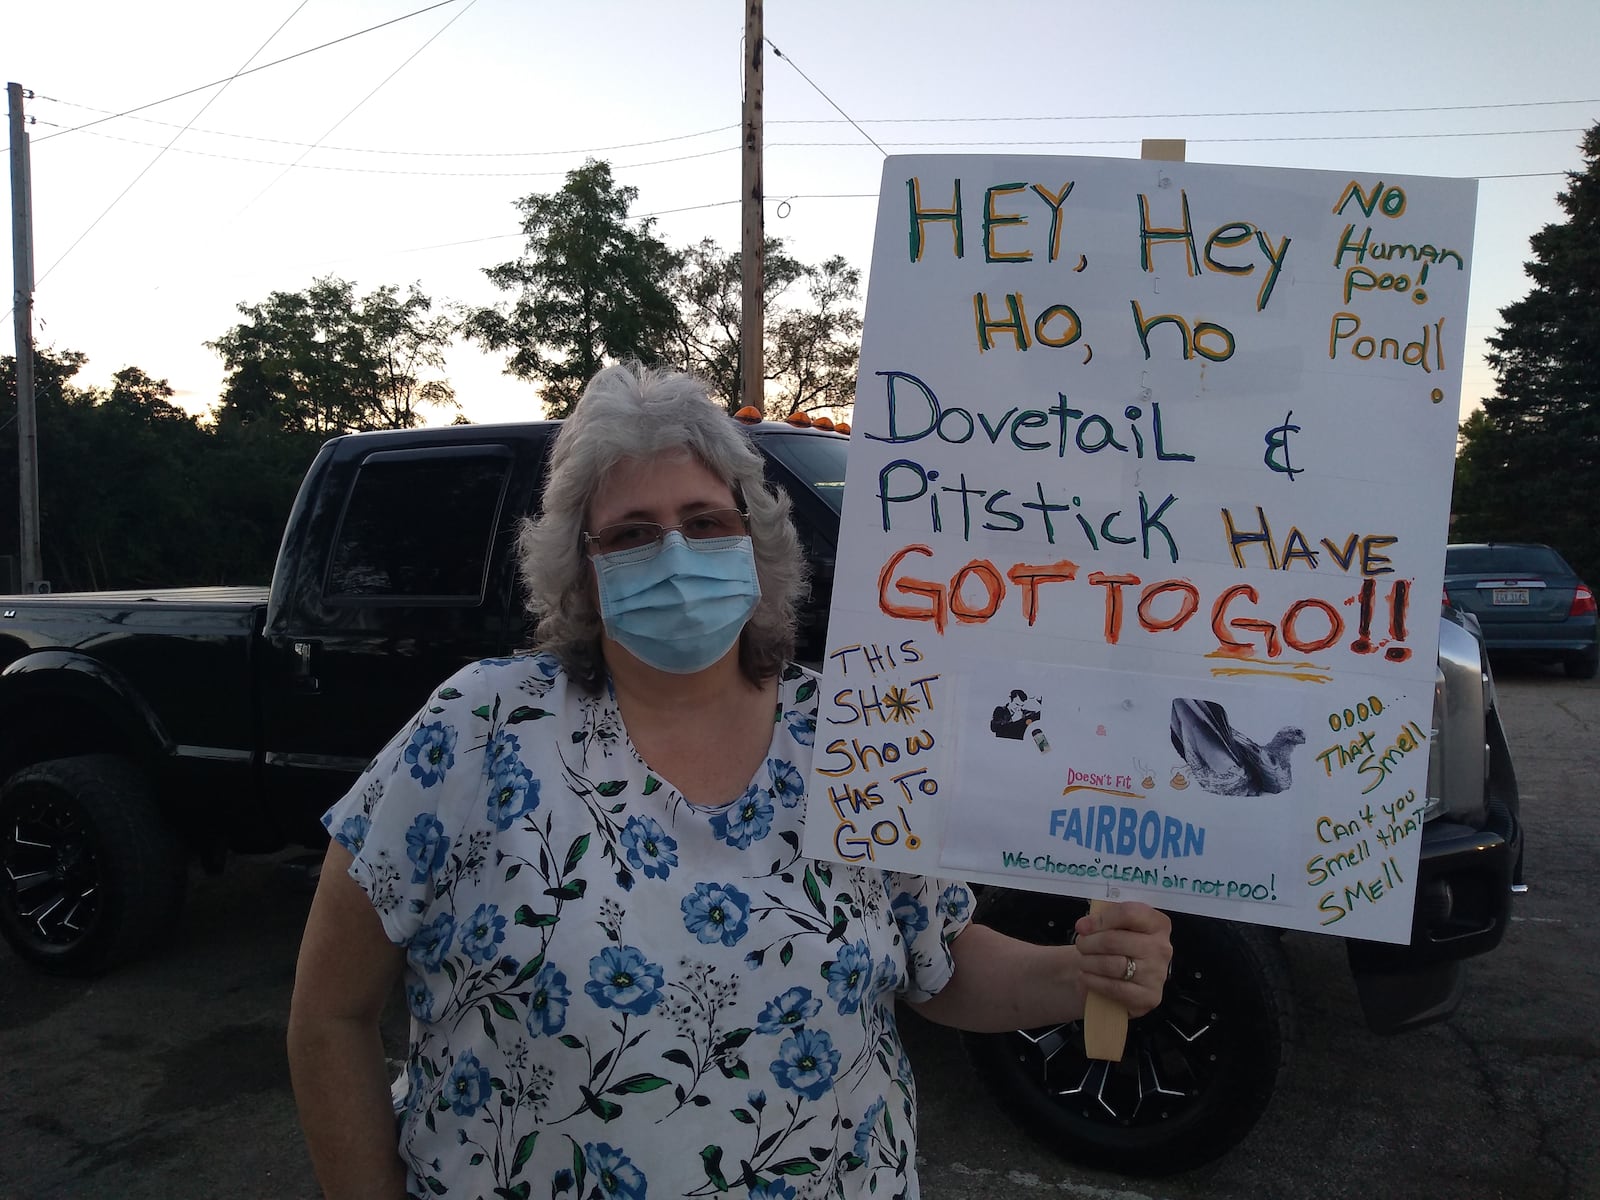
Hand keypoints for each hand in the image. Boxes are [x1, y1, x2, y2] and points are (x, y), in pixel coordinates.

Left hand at [1073, 901, 1172, 1016]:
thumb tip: (1084, 926)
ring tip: (1082, 961)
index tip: (1083, 926)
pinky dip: (1094, 981)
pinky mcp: (1149, 997)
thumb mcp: (1114, 926)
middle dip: (1089, 943)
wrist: (1119, 980)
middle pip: (1114, 940)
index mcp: (1157, 924)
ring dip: (1089, 962)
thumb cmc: (1117, 946)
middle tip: (1080, 945)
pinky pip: (1114, 988)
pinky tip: (1086, 977)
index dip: (1100, 919)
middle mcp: (1161, 948)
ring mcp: (1157, 974)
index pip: (1129, 914)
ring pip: (1112, 965)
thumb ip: (1102, 919)